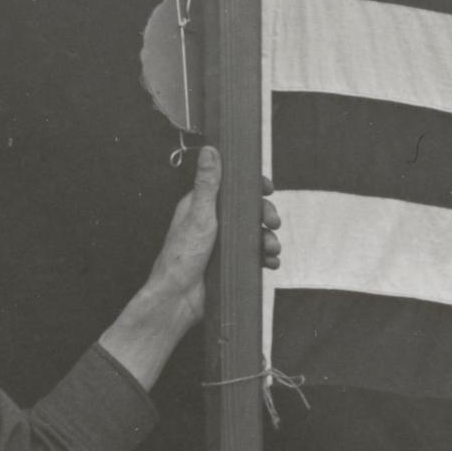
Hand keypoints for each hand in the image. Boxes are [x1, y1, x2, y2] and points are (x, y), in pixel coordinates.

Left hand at [98, 151, 284, 389]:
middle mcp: (212, 223)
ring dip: (268, 239)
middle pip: (247, 211)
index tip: (267, 188)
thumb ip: (207, 183)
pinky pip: (252, 256)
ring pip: (253, 234)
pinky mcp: (228, 263)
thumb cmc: (182, 257)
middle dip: (264, 215)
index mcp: (202, 206)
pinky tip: (270, 263)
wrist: (178, 299)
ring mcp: (221, 244)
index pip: (231, 188)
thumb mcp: (199, 214)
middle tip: (273, 222)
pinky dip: (265, 257)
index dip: (251, 187)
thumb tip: (210, 150)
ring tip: (272, 249)